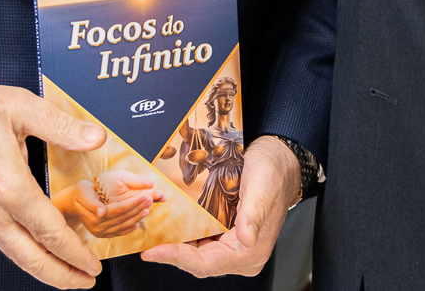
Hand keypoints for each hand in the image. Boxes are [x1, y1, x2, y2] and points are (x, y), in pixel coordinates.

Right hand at [0, 83, 106, 287]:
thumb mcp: (19, 106)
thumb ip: (60, 125)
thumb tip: (96, 137)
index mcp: (10, 187)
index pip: (50, 233)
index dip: (75, 253)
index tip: (93, 265)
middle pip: (32, 258)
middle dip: (63, 275)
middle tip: (85, 282)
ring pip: (14, 254)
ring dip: (43, 269)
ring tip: (66, 273)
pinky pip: (0, 241)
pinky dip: (23, 252)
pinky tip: (35, 245)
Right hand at [53, 170, 159, 237]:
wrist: (71, 204)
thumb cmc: (79, 193)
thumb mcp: (82, 191)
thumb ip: (91, 202)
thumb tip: (101, 212)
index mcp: (94, 215)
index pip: (118, 210)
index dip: (133, 203)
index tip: (146, 195)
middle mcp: (98, 227)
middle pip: (123, 218)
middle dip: (138, 208)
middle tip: (152, 199)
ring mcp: (101, 232)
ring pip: (123, 226)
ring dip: (137, 217)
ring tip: (148, 208)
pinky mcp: (103, 234)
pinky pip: (119, 232)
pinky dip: (129, 228)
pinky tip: (138, 222)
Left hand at [141, 135, 298, 276]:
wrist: (279, 160)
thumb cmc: (273, 172)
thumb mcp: (262, 188)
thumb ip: (253, 215)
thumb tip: (246, 238)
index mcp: (250, 252)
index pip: (208, 264)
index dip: (178, 258)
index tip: (154, 251)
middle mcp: (241, 254)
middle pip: (198, 261)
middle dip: (171, 252)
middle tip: (145, 241)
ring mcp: (232, 246)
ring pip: (196, 252)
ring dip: (174, 243)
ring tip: (150, 232)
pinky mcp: (226, 235)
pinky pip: (199, 241)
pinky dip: (183, 233)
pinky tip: (167, 223)